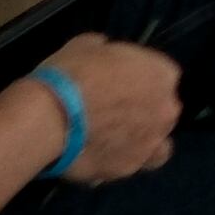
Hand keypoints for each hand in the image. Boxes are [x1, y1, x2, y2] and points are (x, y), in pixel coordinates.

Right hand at [35, 36, 180, 182]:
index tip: (115, 83)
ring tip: (114, 141)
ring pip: (157, 144)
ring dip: (142, 141)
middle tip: (112, 112)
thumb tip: (102, 51)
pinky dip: (121, 161)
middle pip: (161, 110)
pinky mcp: (128, 169)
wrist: (48, 117)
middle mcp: (166, 110)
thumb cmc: (70, 74)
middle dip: (143, 110)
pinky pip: (130, 165)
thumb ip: (105, 50)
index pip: (160, 75)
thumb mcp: (87, 45)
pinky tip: (101, 157)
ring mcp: (150, 143)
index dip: (137, 79)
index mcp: (163, 74)